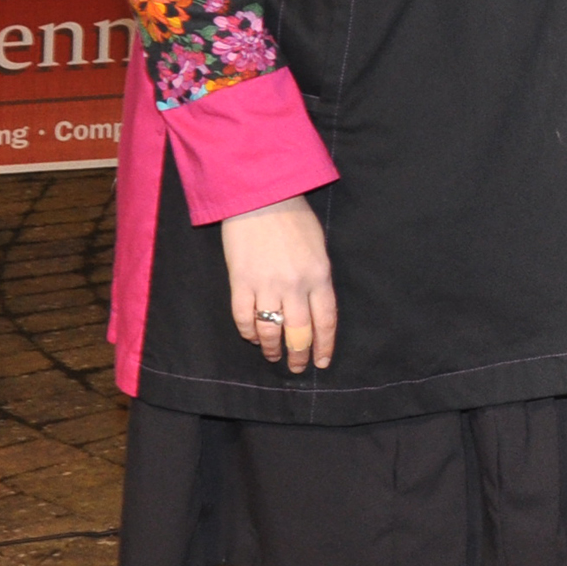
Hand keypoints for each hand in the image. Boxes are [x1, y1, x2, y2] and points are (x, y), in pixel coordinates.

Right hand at [223, 195, 336, 370]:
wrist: (261, 197)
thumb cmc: (294, 218)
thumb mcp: (319, 247)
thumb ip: (318, 277)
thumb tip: (313, 305)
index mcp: (320, 276)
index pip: (326, 321)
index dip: (324, 346)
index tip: (322, 362)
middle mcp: (295, 286)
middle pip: (299, 332)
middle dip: (299, 355)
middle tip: (296, 368)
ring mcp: (266, 285)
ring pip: (271, 329)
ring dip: (272, 348)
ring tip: (273, 356)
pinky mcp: (240, 281)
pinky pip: (244, 317)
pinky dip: (248, 331)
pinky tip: (252, 337)